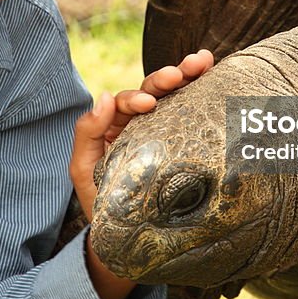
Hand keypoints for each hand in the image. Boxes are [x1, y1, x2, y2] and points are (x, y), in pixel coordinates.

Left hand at [70, 49, 213, 221]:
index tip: (148, 104)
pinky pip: (191, 111)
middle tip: (183, 71)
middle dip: (166, 78)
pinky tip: (214, 74)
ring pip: (174, 95)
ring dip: (187, 75)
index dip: (136, 98)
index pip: (126, 103)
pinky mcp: (183, 140)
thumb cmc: (102, 202)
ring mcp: (162, 128)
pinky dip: (202, 89)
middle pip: (152, 91)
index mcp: (116, 125)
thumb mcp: (83, 169)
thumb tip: (105, 96)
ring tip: (203, 62)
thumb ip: (87, 134)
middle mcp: (139, 122)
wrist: (127, 236)